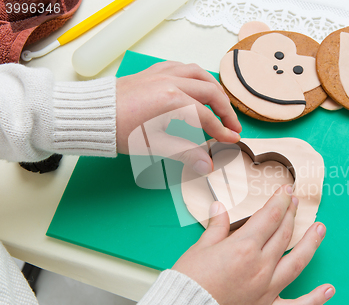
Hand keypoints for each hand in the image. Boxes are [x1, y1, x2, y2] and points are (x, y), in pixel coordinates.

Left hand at [116, 61, 241, 174]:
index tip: (231, 141)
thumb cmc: (119, 130)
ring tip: (220, 105)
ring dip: (214, 89)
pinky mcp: (153, 71)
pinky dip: (196, 77)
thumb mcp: (153, 145)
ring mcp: (162, 73)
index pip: (207, 117)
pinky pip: (183, 68)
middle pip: (210, 92)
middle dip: (225, 110)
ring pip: (199, 74)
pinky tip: (196, 86)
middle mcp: (171, 82)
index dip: (221, 131)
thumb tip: (207, 166)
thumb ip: (185, 153)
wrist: (91, 114)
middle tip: (232, 126)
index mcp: (172, 100)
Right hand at [172, 184, 333, 304]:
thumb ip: (216, 227)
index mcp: (244, 247)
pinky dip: (315, 299)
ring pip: (297, 262)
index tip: (287, 191)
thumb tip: (218, 208)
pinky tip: (329, 289)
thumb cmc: (189, 283)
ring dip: (311, 244)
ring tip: (320, 229)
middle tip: (296, 202)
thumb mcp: (200, 248)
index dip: (280, 201)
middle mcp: (261, 266)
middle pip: (284, 234)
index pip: (270, 217)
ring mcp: (267, 289)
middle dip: (291, 214)